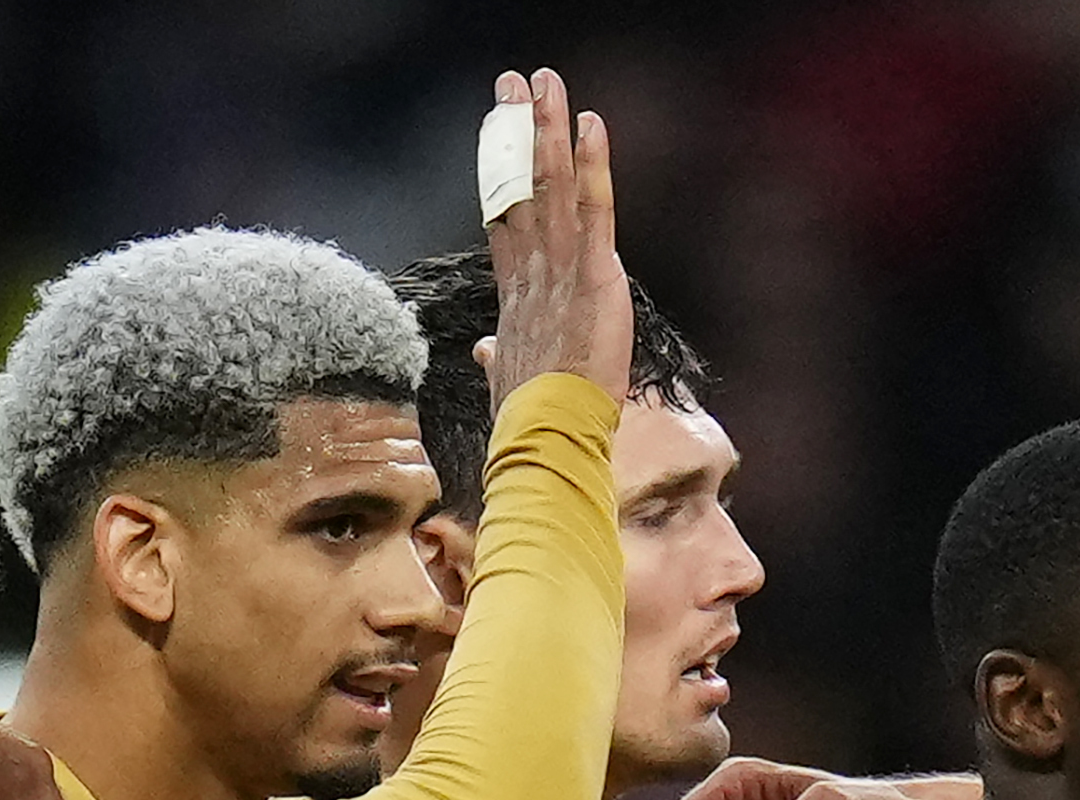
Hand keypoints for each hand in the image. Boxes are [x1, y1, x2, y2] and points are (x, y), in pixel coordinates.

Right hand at [481, 69, 628, 406]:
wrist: (546, 437)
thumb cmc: (531, 418)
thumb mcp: (509, 378)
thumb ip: (497, 355)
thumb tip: (485, 351)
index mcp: (516, 293)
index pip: (505, 217)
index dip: (499, 171)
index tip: (496, 132)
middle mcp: (532, 271)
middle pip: (520, 187)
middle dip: (517, 131)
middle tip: (515, 82)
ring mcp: (559, 271)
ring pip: (551, 186)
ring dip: (548, 129)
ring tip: (545, 82)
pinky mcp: (594, 277)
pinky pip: (594, 210)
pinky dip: (594, 165)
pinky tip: (591, 123)